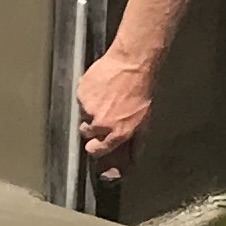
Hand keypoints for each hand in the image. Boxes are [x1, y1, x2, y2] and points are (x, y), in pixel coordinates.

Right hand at [78, 48, 152, 168]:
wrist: (131, 64)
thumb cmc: (140, 90)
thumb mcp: (145, 121)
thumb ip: (136, 143)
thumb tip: (131, 161)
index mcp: (117, 132)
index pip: (96, 150)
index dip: (95, 147)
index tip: (94, 144)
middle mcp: (101, 123)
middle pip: (86, 132)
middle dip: (92, 126)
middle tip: (103, 114)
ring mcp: (89, 108)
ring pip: (83, 115)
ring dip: (91, 109)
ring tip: (105, 97)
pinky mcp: (81, 94)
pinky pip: (81, 99)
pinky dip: (88, 95)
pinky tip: (100, 88)